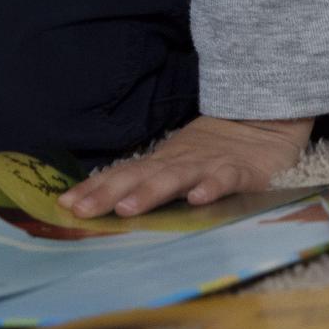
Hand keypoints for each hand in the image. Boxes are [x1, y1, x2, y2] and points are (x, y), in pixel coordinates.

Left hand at [60, 115, 312, 217]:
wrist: (264, 118)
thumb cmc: (215, 149)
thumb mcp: (178, 163)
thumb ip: (149, 180)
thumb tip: (107, 200)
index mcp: (162, 163)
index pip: (122, 175)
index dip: (94, 188)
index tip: (64, 204)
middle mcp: (178, 163)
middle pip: (139, 177)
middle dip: (108, 193)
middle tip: (81, 211)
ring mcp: (208, 165)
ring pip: (175, 178)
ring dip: (150, 192)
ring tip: (127, 208)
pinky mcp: (240, 171)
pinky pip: (224, 179)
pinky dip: (210, 187)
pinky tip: (197, 199)